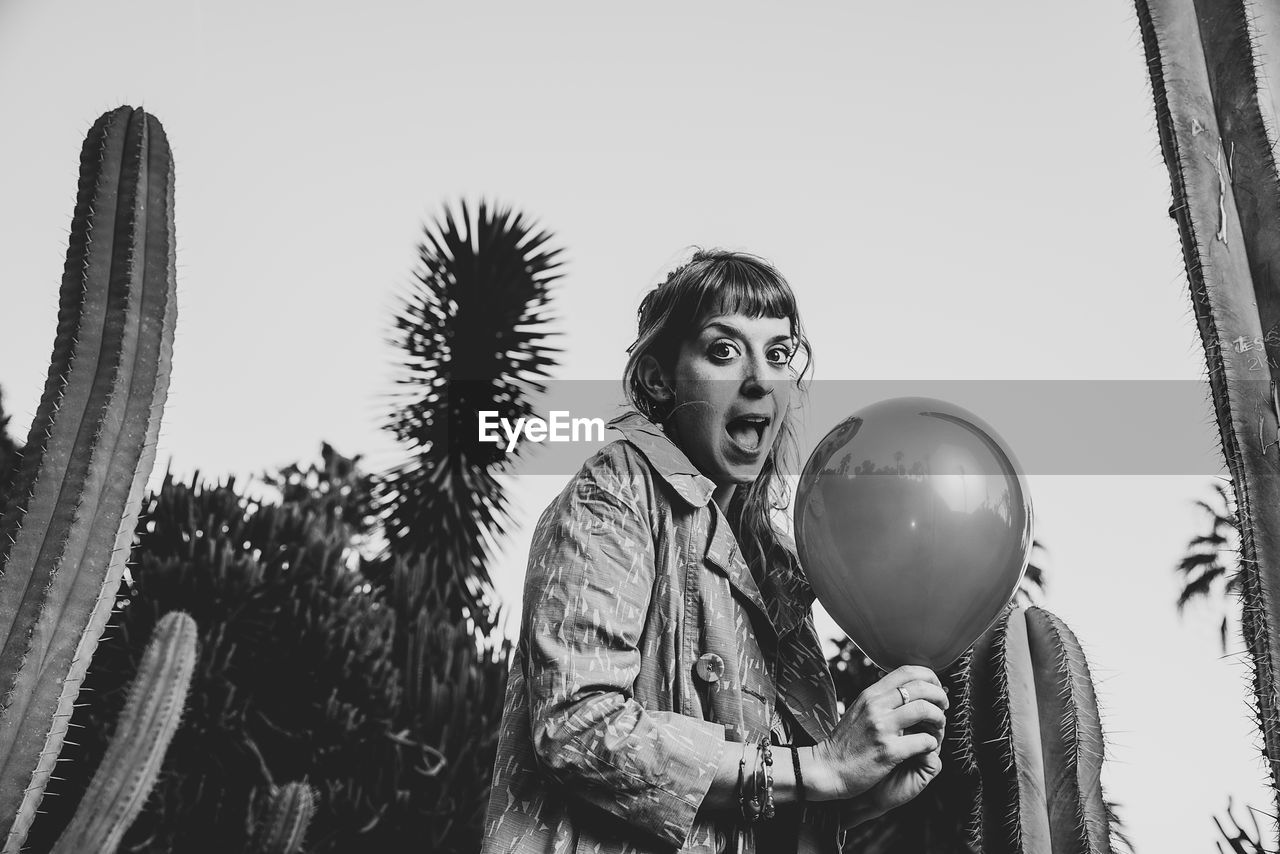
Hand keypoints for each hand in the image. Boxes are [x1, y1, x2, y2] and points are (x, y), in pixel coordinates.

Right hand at [811, 665, 947, 799]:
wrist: (828, 768)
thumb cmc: (846, 743)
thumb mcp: (860, 710)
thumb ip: (880, 699)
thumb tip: (906, 690)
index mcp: (870, 694)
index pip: (906, 671)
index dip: (928, 676)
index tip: (935, 688)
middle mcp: (876, 706)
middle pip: (921, 687)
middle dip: (940, 696)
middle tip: (943, 707)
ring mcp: (882, 728)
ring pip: (926, 710)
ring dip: (939, 718)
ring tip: (938, 727)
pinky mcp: (888, 751)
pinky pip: (924, 740)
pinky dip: (932, 743)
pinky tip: (928, 747)